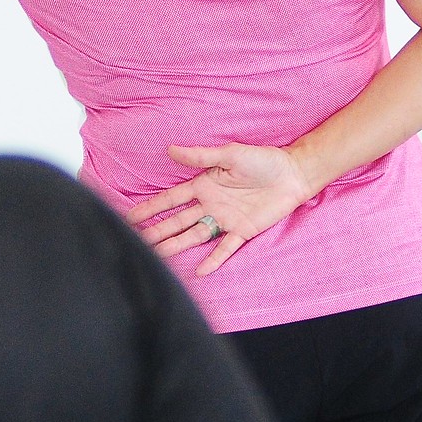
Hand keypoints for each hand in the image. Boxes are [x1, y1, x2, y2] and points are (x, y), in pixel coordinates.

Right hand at [126, 144, 317, 275]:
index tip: (128, 217)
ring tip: (157, 256)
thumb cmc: (263, 160)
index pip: (170, 200)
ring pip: (194, 235)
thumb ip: (201, 156)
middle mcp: (210, 204)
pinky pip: (225, 247)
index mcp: (204, 185)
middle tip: (136, 242)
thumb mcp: (230, 154)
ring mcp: (225, 220)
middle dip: (156, 231)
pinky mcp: (243, 231)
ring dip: (176, 246)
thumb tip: (171, 149)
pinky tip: (200, 271)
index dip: (150, 208)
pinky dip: (213, 259)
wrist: (293, 174)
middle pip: (177, 221)